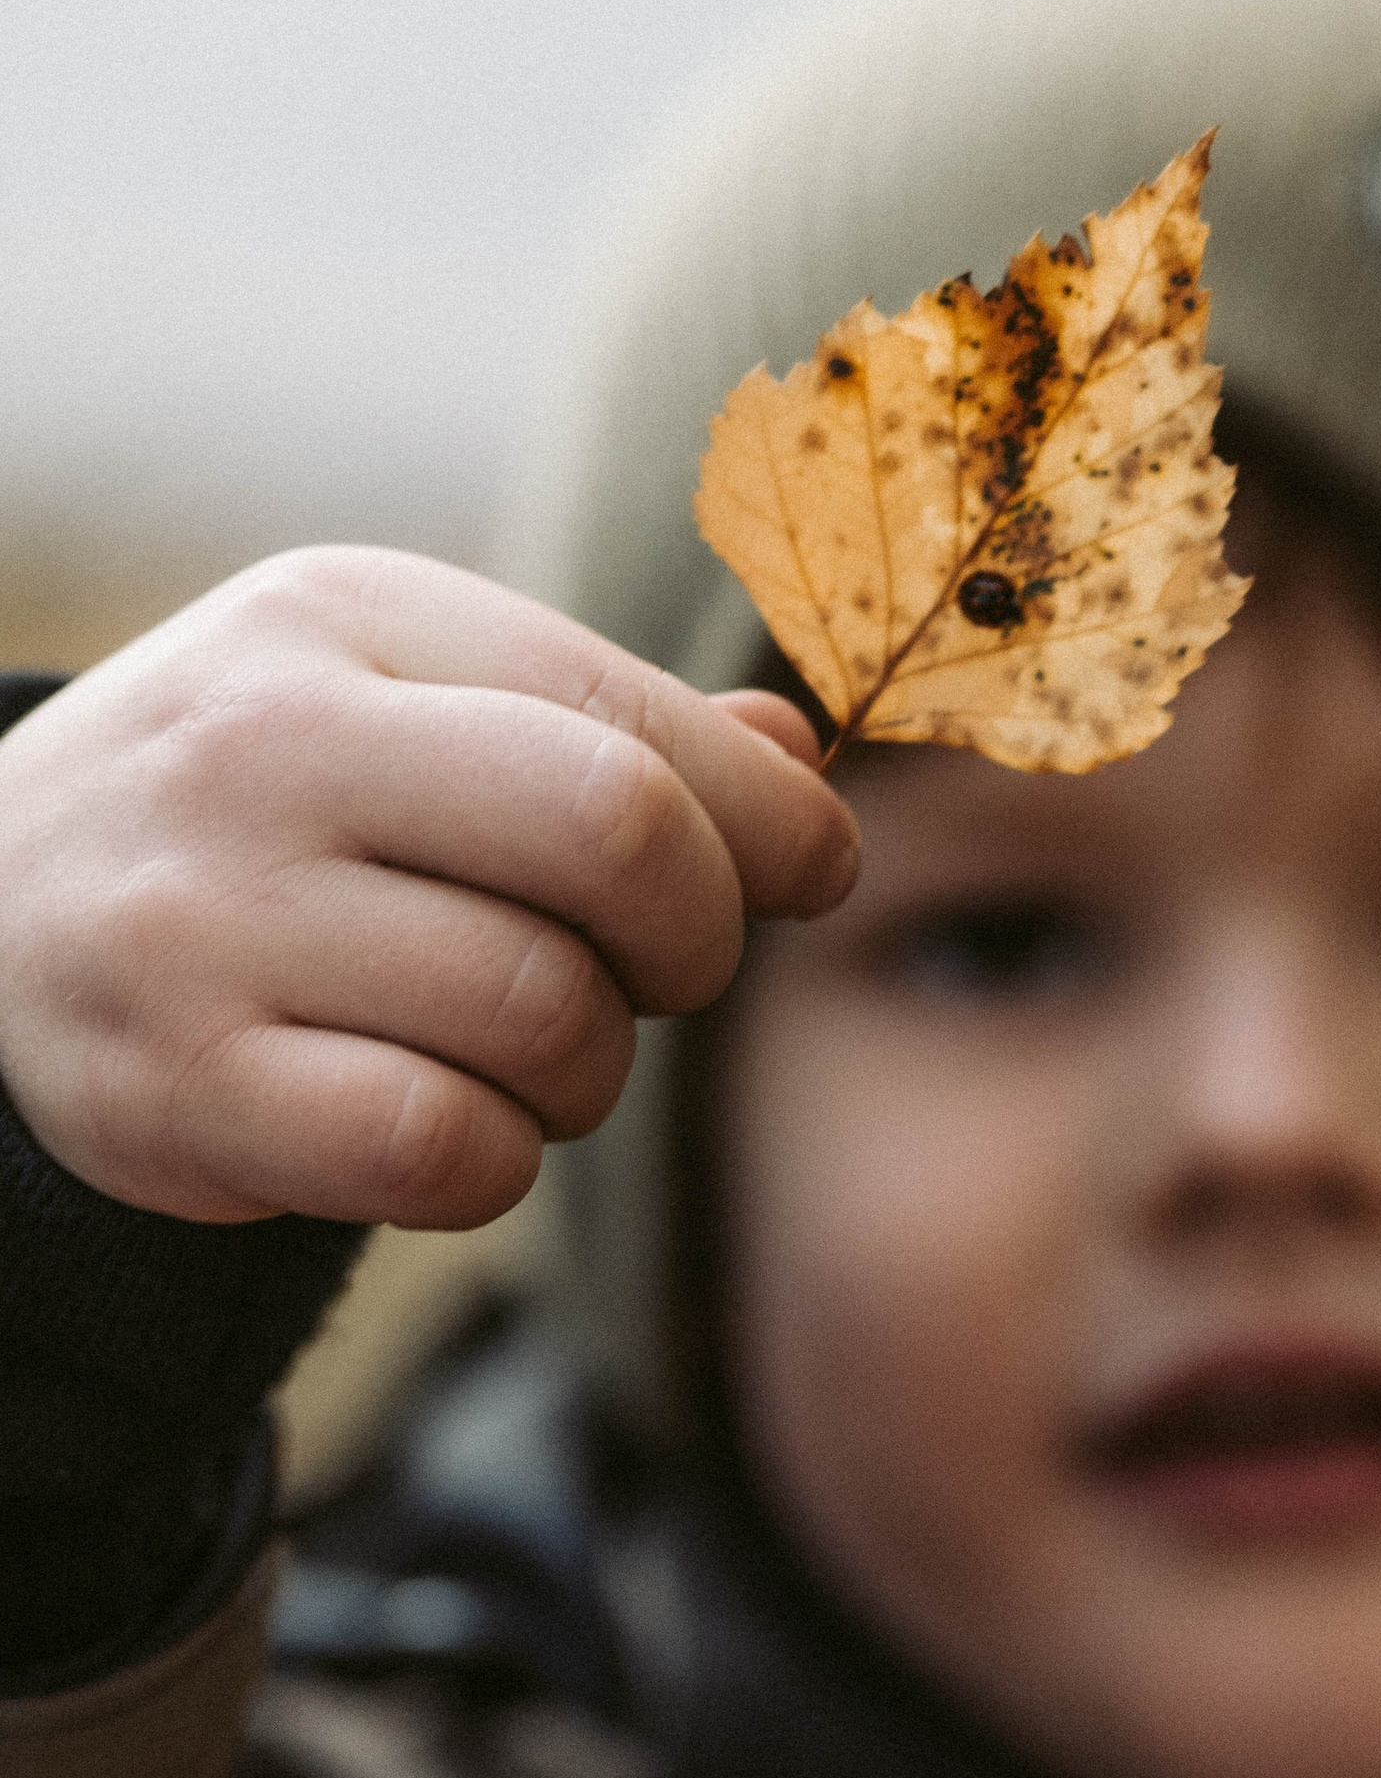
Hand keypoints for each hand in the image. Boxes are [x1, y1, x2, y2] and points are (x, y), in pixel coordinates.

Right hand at [0, 548, 858, 1226]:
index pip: (641, 724)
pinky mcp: (182, 1086)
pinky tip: (442, 1123)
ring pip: (545, 1018)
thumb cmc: (267, 814)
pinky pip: (444, 1152)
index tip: (797, 874)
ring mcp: (210, 918)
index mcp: (348, 615)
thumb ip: (608, 728)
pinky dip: (492, 1162)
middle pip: (623, 845)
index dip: (771, 828)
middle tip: (650, 975)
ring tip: (513, 1052)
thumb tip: (800, 767)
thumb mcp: (408, 704)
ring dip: (584, 1073)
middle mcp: (268, 745)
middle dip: (693, 942)